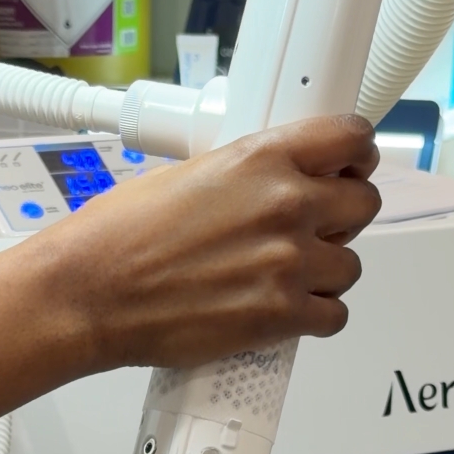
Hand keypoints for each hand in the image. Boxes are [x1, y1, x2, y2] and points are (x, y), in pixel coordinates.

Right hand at [69, 114, 380, 372]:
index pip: (350, 138)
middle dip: (344, 215)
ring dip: (326, 271)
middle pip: (364, 203)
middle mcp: (285, 206)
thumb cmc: (118, 237)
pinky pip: (335, 315)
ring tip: (285, 275)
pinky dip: (316, 316)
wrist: (89, 293)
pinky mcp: (282, 316)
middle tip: (316, 226)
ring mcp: (288, 263)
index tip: (351, 164)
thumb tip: (269, 182)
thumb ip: (245, 174)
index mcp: (261, 159)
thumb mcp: (187, 173)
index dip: (356, 154)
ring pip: (351, 265)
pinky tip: (286, 309)